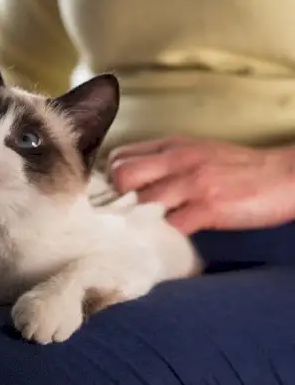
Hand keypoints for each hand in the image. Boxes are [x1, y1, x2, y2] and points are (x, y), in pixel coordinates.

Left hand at [107, 136, 294, 234]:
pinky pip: (172, 226)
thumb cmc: (238, 168)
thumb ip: (163, 162)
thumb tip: (130, 180)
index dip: (110, 179)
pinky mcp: (209, 207)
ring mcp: (193, 183)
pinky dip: (164, 237)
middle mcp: (177, 160)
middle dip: (118, 198)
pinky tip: (167, 241)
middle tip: (125, 216)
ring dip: (139, 220)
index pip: (120, 156)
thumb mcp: (196, 152)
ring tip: (142, 231)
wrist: (285, 175)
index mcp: (171, 146)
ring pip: (143, 201)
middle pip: (122, 175)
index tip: (114, 196)